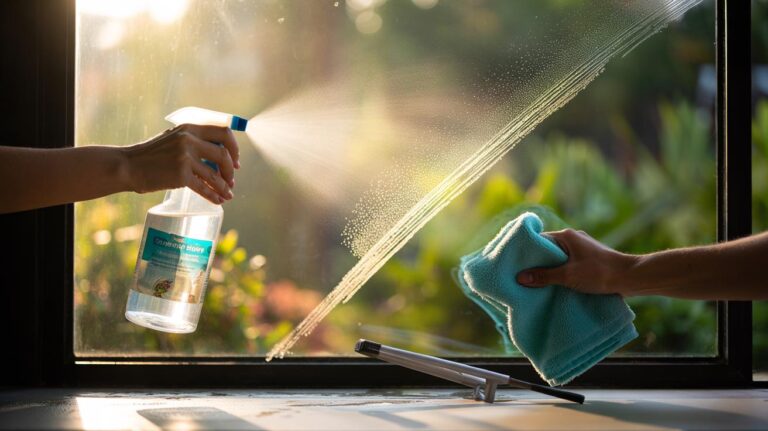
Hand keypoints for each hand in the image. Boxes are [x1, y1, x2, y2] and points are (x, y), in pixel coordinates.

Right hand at [122, 124, 239, 203]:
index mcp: (190, 128)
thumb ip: (195, 141)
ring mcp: (184, 157)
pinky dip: (214, 195)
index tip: (235, 161)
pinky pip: (204, 187)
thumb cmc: (152, 155)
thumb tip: (221, 155)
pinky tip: (218, 200)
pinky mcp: (180, 174)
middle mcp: (189, 139)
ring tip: (228, 194)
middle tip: (232, 180)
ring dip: (225, 186)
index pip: (224, 132)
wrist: (128, 166)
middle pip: (224, 154)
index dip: (234, 148)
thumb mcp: (174, 138)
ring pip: (216, 174)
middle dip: (231, 170)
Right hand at [516, 229, 636, 294]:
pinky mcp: (588, 259)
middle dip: (536, 262)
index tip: (515, 263)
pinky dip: (560, 271)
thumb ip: (544, 276)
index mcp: (566, 236)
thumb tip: (520, 278)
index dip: (526, 252)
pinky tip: (555, 283)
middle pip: (547, 249)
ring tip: (536, 282)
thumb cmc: (599, 273)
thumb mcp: (568, 276)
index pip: (539, 240)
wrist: (630, 277)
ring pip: (558, 257)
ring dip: (549, 268)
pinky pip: (567, 263)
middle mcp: (573, 238)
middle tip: (522, 275)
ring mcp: (581, 248)